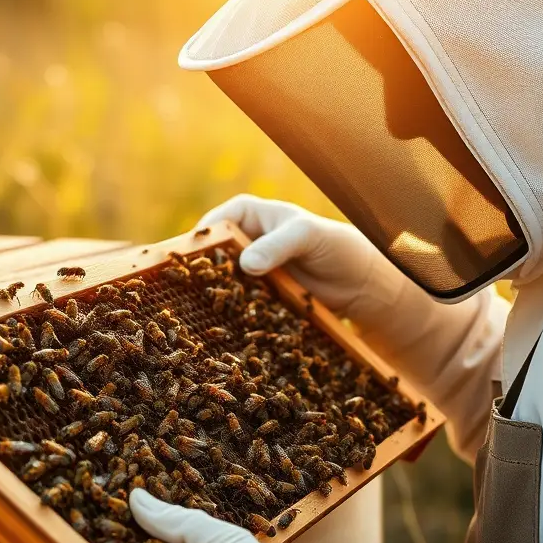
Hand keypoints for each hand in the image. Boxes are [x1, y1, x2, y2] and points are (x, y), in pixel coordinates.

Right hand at [196, 194, 409, 325]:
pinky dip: (230, 314)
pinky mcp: (257, 296)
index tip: (185, 263)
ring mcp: (248, 270)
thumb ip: (277, 246)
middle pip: (210, 256)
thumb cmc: (334, 245)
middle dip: (198, 274)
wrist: (359, 281)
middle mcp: (243, 240)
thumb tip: (246, 264)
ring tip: (197, 315)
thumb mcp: (307, 236)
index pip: (214, 224)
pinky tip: (222, 328)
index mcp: (247, 214)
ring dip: (212, 298)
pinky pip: (237, 303)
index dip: (197, 242)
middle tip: (183, 293)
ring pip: (220, 283)